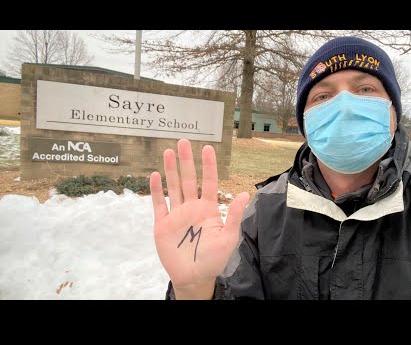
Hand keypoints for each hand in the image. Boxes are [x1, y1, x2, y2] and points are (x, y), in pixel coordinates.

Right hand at [150, 139, 249, 298]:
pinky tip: (155, 176)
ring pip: (173, 187)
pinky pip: (159, 204)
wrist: (194, 277)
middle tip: (183, 142)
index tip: (207, 148)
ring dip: (170, 170)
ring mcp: (176, 215)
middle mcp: (191, 207)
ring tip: (168, 152)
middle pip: (188, 180)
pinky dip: (156, 191)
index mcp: (208, 209)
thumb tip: (247, 194)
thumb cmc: (214, 260)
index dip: (208, 165)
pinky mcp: (163, 225)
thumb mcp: (228, 238)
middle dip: (186, 161)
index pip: (208, 182)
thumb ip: (234, 216)